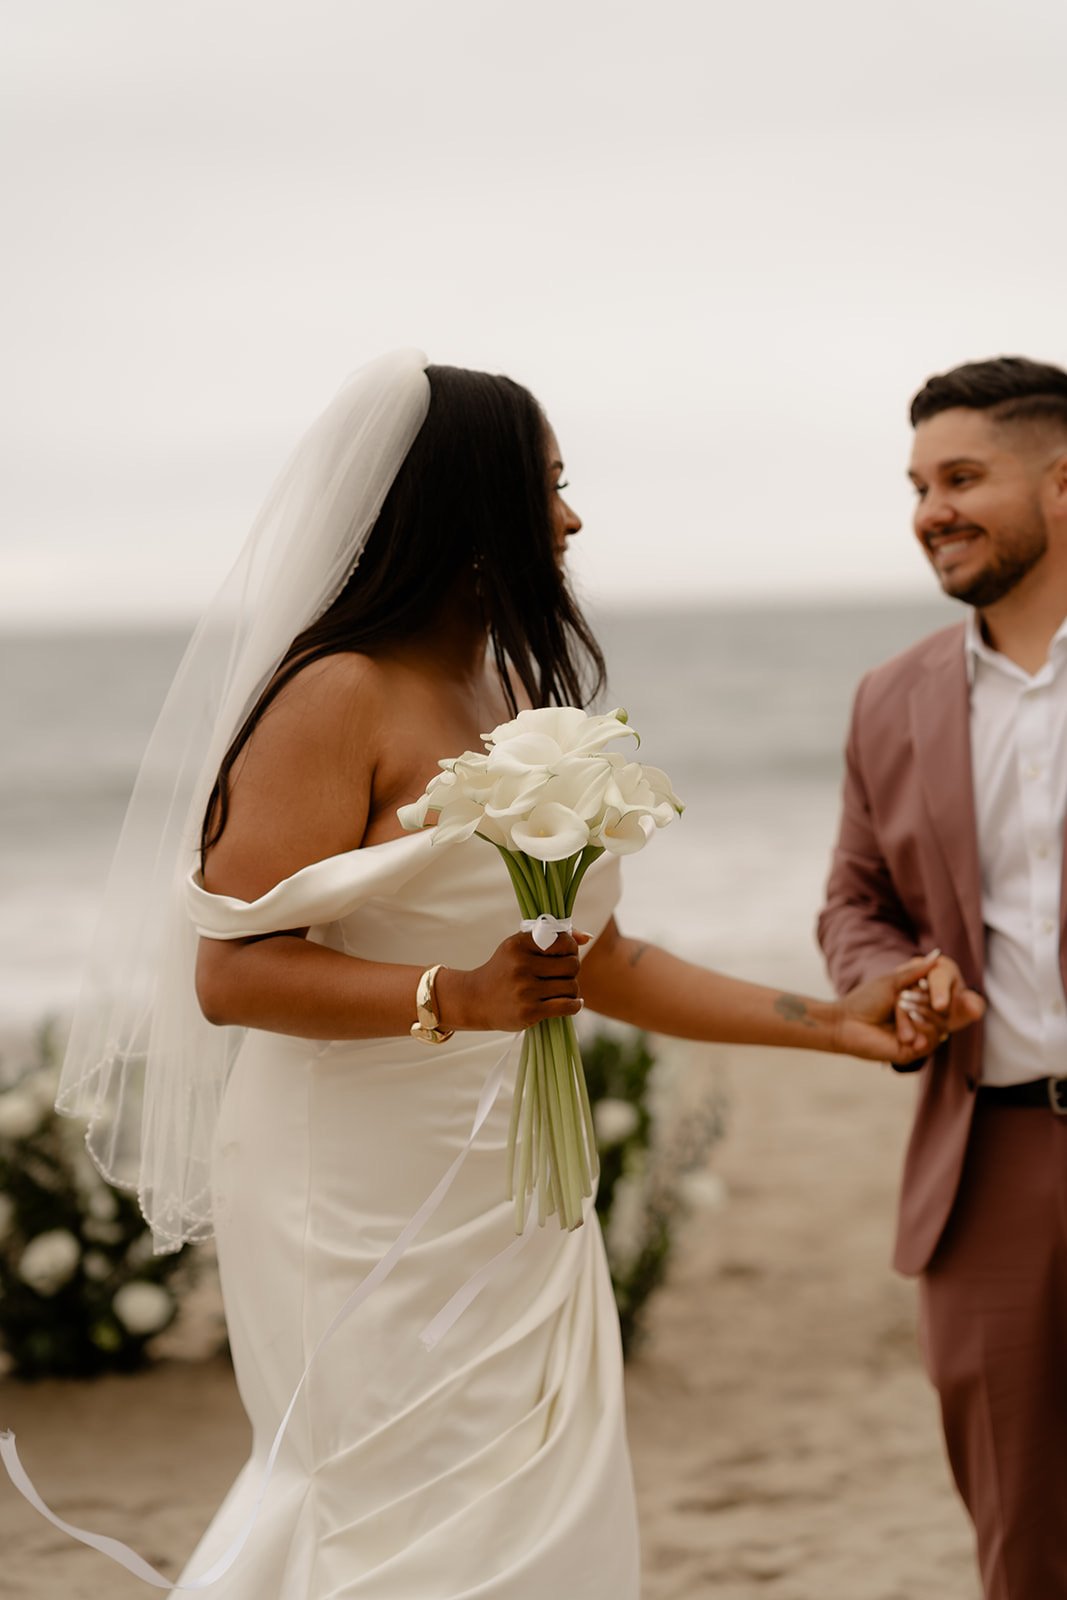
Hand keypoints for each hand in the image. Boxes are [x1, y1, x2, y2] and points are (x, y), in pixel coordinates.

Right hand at [436, 931, 590, 1032]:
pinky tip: (571, 1003)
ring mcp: (524, 990)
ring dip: (571, 990)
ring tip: (561, 990)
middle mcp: (521, 966)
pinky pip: (567, 1006)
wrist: (476, 999)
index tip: (564, 955)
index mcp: (519, 944)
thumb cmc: (504, 970)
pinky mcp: (529, 1012)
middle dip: (572, 970)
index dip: (571, 949)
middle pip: (572, 965)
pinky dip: (575, 1005)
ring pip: (571, 987)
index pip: (563, 942)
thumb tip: (587, 937)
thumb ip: (552, 937)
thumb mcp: (520, 947)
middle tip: (563, 975)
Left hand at [833, 951, 974, 1065]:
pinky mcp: (914, 1052)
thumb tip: (936, 956)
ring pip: (940, 1026)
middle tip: (901, 1000)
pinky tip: (905, 1032)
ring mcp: (919, 1036)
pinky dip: (921, 1031)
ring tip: (899, 1012)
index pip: (942, 997)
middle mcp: (921, 1021)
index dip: (937, 990)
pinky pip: (932, 1041)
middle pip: (944, 1011)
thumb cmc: (866, 1000)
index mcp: (918, 1003)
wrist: (847, 1022)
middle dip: (923, 1002)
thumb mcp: (893, 982)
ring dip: (919, 1016)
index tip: (921, 984)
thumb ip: (916, 971)